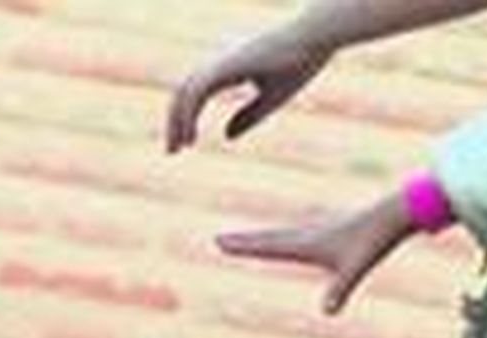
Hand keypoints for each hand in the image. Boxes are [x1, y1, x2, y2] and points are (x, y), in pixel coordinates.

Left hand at [166, 20, 331, 151]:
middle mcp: (221, 61)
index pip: (197, 92)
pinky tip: (190, 136)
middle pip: (184, 91)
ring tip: (176, 149)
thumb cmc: (300, 61)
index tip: (186, 144)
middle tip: (171, 151)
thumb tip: (226, 136)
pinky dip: (188, 114)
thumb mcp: (272, 98)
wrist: (315, 36)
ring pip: (186, 91)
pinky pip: (196, 92)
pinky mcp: (225, 64)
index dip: (187, 117)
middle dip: (174, 121)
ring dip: (176, 121)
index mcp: (230, 66)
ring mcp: (222, 60)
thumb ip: (248, 116)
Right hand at [216, 191, 417, 314]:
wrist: (398, 213)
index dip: (243, 246)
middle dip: (244, 242)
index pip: (268, 246)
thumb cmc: (376, 240)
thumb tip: (328, 311)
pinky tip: (291, 243)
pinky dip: (285, 240)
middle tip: (221, 240)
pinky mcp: (333, 233)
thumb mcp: (355, 268)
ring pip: (283, 237)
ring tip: (247, 241)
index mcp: (308, 242)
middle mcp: (309, 234)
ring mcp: (320, 232)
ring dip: (262, 240)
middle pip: (268, 239)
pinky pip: (299, 237)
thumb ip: (339, 290)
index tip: (220, 241)